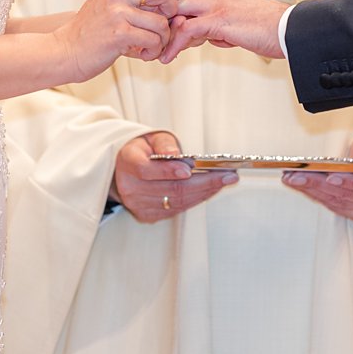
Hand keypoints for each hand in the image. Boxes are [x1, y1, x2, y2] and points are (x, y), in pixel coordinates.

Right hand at [54, 0, 181, 80]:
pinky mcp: (120, 34)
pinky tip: (142, 54)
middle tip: (162, 23)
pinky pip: (153, 40)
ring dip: (162, 39)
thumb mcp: (107, 4)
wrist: (64, 52)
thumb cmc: (89, 32)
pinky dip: (153, 51)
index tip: (158, 3)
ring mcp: (117, 13)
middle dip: (172, 9)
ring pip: (161, 22)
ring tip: (151, 46)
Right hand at [112, 130, 235, 221]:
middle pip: (169, 189)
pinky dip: (197, 198)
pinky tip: (211, 189)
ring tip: (225, 180)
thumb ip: (165, 144)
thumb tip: (178, 156)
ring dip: (204, 192)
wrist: (125, 169)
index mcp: (127, 163)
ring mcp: (138, 205)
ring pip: (177, 201)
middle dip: (203, 182)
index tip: (189, 169)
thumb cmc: (143, 151)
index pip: (146, 170)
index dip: (168, 171)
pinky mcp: (148, 215)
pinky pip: (177, 209)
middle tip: (227, 175)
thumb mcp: (151, 138)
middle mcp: (130, 187)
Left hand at [159, 0, 287, 61]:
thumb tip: (212, 37)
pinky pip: (189, 30)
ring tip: (152, 51)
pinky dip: (174, 44)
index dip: (171, 8)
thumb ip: (225, 28)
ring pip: (179, 12)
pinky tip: (167, 57)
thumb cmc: (275, 32)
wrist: (296, 30)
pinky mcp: (221, 21)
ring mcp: (220, 6)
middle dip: (160, 16)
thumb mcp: (244, 27)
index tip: (159, 24)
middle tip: (147, 35)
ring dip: (163, 33)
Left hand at [282, 129, 352, 221]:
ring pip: (339, 202)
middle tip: (298, 175)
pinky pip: (335, 206)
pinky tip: (302, 186)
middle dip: (321, 185)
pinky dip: (317, 195)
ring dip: (313, 191)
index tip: (332, 177)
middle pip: (350, 196)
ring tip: (293, 179)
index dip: (352, 184)